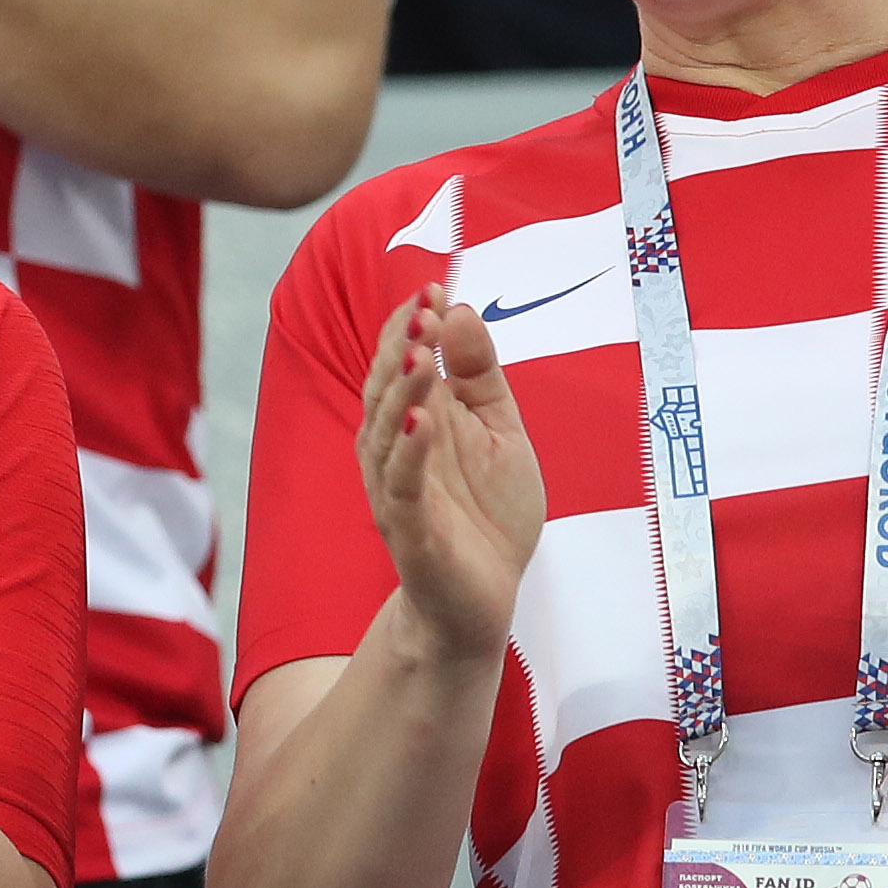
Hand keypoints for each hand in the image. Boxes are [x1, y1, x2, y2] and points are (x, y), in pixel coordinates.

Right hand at [361, 285, 544, 660]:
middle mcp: (395, 450)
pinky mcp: (409, 531)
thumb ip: (481, 375)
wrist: (481, 600)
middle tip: (422, 309)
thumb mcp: (500, 431)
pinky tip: (422, 421)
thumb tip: (461, 310)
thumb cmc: (487, 515)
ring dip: (403, 391)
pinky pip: (401, 487)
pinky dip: (409, 453)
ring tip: (420, 354)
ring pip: (387, 432)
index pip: (403, 362)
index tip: (432, 287)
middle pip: (387, 389)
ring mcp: (397, 489)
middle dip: (403, 348)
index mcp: (416, 421)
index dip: (413, 326)